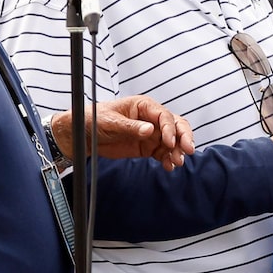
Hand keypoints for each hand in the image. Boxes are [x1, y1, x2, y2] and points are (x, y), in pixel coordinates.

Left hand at [50, 96, 192, 167]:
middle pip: (176, 125)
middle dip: (184, 137)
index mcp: (143, 106)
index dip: (170, 129)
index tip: (170, 143)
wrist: (84, 135)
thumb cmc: (94, 120)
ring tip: (176, 163)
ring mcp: (151, 133)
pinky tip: (169, 167)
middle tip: (188, 150)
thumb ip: (130, 127)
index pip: (164, 115)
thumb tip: (150, 130)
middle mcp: (151, 119)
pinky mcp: (147, 147)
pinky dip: (168, 160)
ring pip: (173, 141)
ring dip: (177, 151)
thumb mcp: (110, 122)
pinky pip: (163, 153)